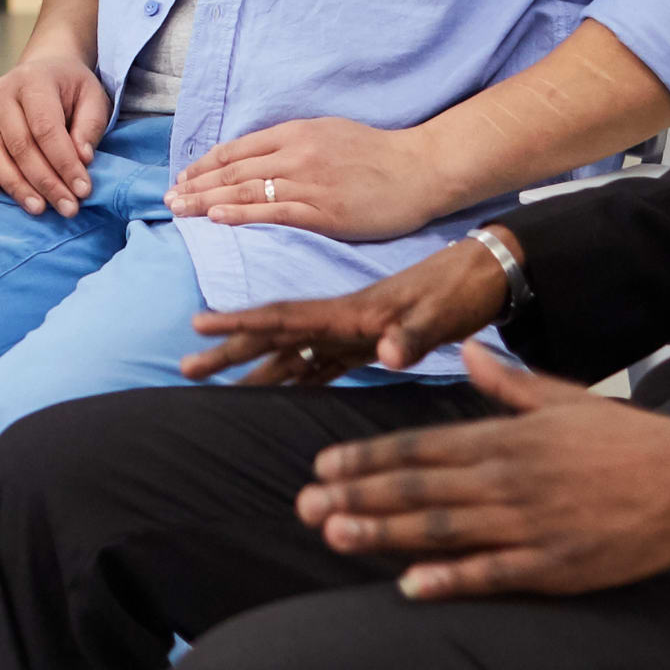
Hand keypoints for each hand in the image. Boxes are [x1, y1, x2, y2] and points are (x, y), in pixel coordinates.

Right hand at [0, 42, 112, 215]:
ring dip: (15, 185)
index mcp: (33, 81)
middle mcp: (1, 92)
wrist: (44, 68)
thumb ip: (90, 127)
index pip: (46, 128)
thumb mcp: (93, 97)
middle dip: (45, 181)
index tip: (83, 190)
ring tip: (38, 208)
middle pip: (20, 145)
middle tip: (67, 207)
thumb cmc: (70, 87)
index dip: (64, 162)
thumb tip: (82, 159)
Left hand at [166, 115, 457, 240]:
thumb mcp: (329, 133)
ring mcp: (308, 182)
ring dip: (206, 200)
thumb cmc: (378, 153)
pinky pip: (272, 212)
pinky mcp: (322, 211)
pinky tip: (215, 218)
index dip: (206, 164)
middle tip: (167, 198)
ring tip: (178, 209)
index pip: (238, 149)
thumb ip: (294, 143)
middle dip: (195, 184)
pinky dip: (240, 214)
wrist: (421, 168)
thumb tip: (262, 155)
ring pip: (245, 190)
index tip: (183, 177)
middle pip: (233, 170)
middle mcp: (295, 154)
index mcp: (296, 133)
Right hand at [179, 237, 506, 384]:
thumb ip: (412, 334)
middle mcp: (340, 323)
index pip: (284, 319)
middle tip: (185, 368)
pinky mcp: (365, 345)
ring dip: (252, 369)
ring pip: (290, 354)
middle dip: (228, 350)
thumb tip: (387, 356)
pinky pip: (318, 365)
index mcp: (349, 314)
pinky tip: (274, 393)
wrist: (484, 277)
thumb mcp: (440, 315)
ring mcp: (350, 334)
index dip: (241, 323)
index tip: (199, 325)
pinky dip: (291, 378)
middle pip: (274, 337)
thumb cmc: (460, 293)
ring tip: (214, 386)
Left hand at [294, 346, 669, 597]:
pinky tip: (409, 586)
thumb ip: (506, 384)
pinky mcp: (560, 563)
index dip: (367, 458)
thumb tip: (471, 350)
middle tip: (303, 507)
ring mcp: (532, 523)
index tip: (322, 468)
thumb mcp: (562, 398)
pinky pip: (495, 573)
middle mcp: (509, 478)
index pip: (419, 447)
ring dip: (385, 533)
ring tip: (334, 536)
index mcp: (505, 438)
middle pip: (418, 487)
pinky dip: (450, 578)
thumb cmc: (626, 438)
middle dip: (356, 496)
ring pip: (444, 529)